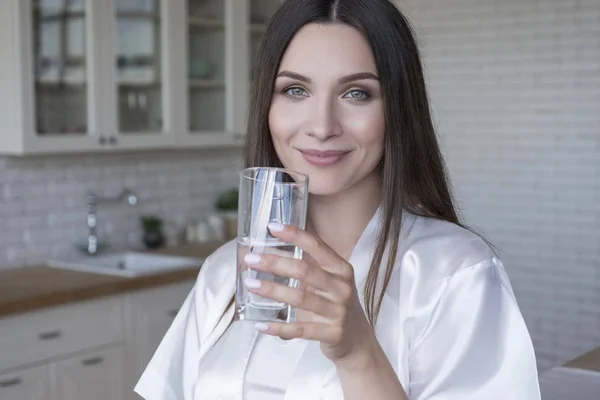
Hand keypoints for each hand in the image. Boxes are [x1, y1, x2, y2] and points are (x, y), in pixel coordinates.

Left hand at [243, 222, 375, 364]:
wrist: (357, 340)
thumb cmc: (336, 304)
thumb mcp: (330, 281)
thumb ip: (308, 267)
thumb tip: (270, 252)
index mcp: (341, 269)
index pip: (317, 246)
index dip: (295, 235)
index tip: (273, 227)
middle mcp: (342, 287)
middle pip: (304, 270)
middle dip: (275, 263)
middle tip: (250, 259)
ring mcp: (338, 311)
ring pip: (300, 298)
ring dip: (272, 290)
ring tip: (251, 284)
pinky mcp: (333, 333)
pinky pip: (300, 330)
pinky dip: (279, 327)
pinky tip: (261, 324)